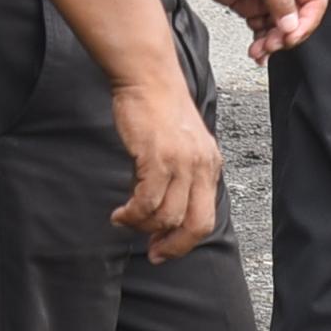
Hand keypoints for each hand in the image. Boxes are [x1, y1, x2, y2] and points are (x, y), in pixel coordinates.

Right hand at [105, 75, 223, 262]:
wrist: (148, 78)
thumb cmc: (159, 109)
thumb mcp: (181, 145)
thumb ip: (178, 176)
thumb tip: (157, 211)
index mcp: (210, 165)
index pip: (206, 217)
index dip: (185, 242)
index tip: (163, 251)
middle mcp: (202, 166)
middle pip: (195, 224)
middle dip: (173, 246)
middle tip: (151, 252)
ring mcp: (182, 162)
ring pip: (167, 216)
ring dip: (143, 227)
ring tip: (126, 221)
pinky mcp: (158, 157)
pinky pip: (147, 200)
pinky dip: (132, 214)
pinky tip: (120, 213)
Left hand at [194, 0, 328, 60]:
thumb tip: (292, 25)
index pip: (315, 1)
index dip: (307, 21)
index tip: (292, 35)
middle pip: (298, 19)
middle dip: (286, 35)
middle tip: (272, 44)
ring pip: (280, 27)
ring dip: (272, 42)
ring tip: (259, 50)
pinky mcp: (250, 5)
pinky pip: (262, 29)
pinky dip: (260, 41)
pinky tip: (256, 50)